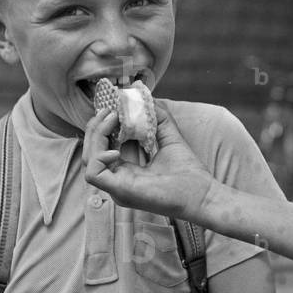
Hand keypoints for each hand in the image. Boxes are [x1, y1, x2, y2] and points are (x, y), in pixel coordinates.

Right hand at [83, 101, 215, 221]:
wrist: (202, 194)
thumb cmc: (188, 173)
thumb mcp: (169, 137)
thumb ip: (158, 119)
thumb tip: (146, 98)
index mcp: (126, 170)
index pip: (102, 147)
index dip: (103, 126)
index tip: (113, 107)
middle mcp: (118, 179)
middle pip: (91, 152)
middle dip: (96, 127)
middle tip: (109, 109)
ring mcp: (117, 187)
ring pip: (89, 159)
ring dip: (96, 135)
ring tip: (112, 118)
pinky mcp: (120, 191)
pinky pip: (94, 174)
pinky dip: (99, 156)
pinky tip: (115, 148)